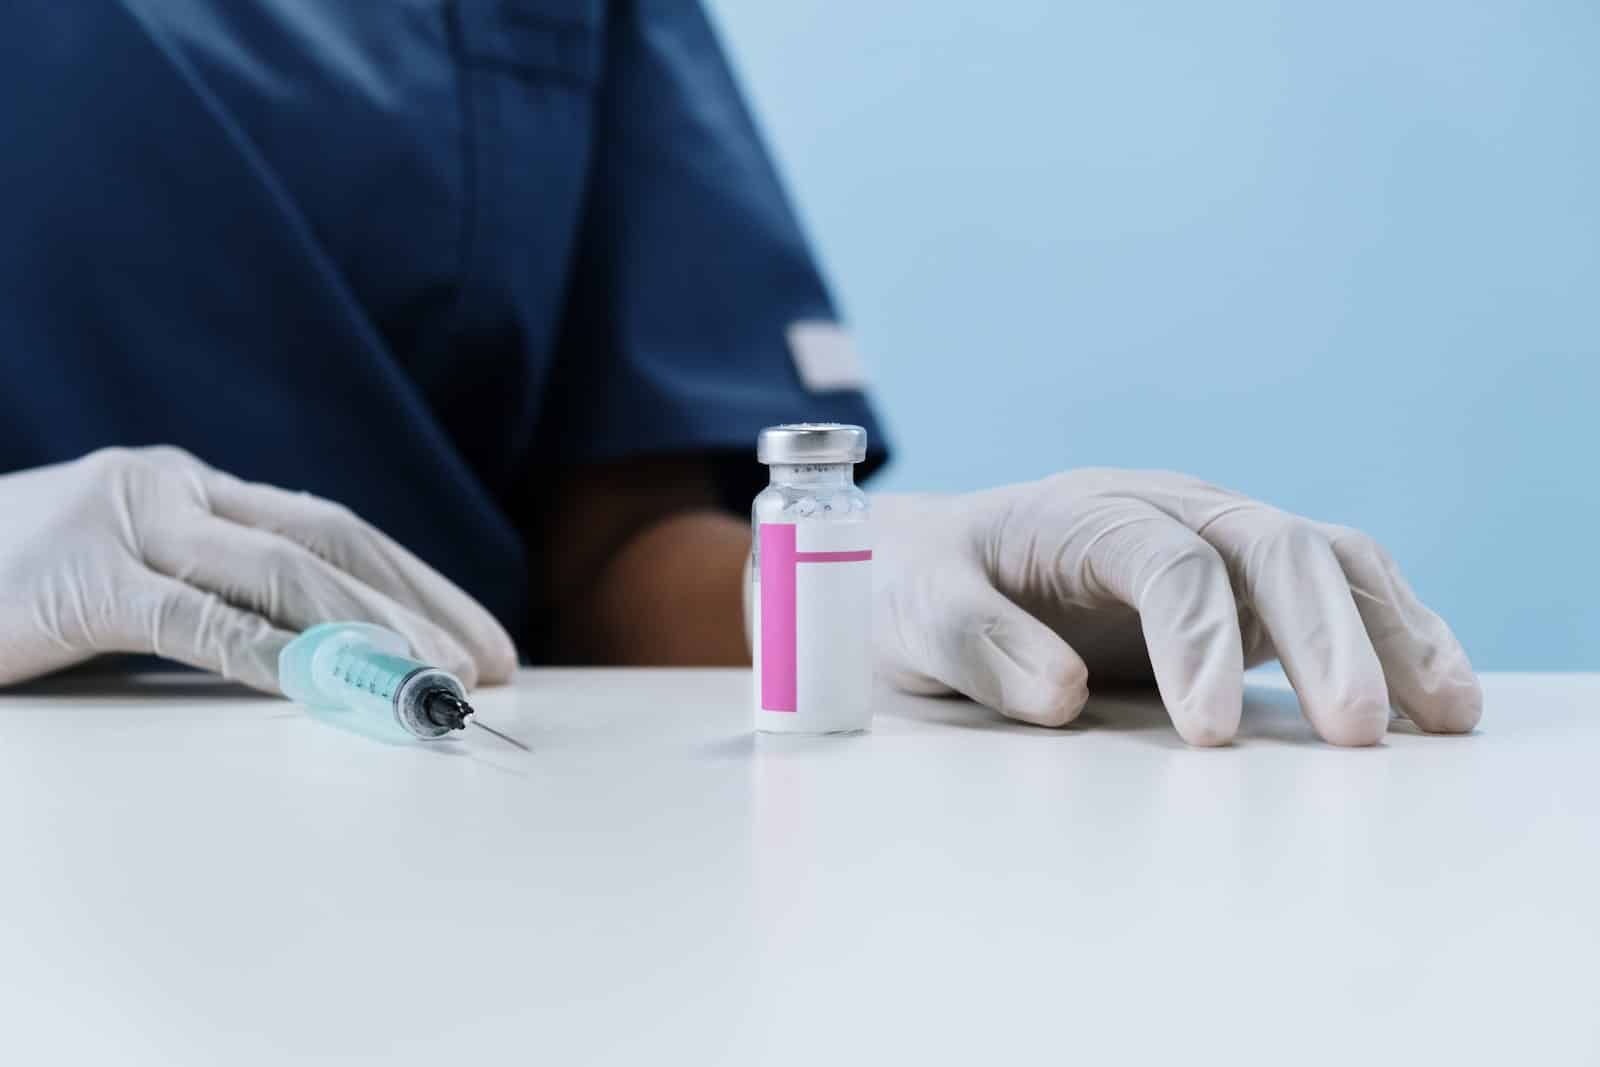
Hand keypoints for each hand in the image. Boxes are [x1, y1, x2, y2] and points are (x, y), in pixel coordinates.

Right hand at [0, 447, 515, 692]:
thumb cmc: (3, 595)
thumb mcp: (120, 583)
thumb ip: (208, 598)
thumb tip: (320, 662)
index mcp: (185, 489)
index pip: (331, 527)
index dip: (415, 581)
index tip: (477, 634)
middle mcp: (169, 488)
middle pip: (332, 539)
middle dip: (422, 604)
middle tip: (488, 664)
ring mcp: (125, 523)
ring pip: (286, 572)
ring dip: (375, 633)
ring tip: (436, 685)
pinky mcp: (82, 579)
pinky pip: (204, 624)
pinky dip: (282, 660)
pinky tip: (339, 695)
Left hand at [873, 469, 1480, 745]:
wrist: (933, 562)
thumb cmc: (922, 583)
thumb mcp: (912, 608)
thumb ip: (974, 641)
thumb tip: (1058, 695)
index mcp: (1085, 510)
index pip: (1169, 559)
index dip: (1198, 640)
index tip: (1210, 736)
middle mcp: (1167, 511)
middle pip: (1271, 545)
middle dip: (1324, 636)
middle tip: (1353, 736)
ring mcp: (1214, 543)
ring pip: (1325, 560)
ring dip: (1388, 631)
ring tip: (1445, 717)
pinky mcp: (1242, 591)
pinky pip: (1334, 595)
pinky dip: (1391, 635)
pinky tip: (1435, 698)